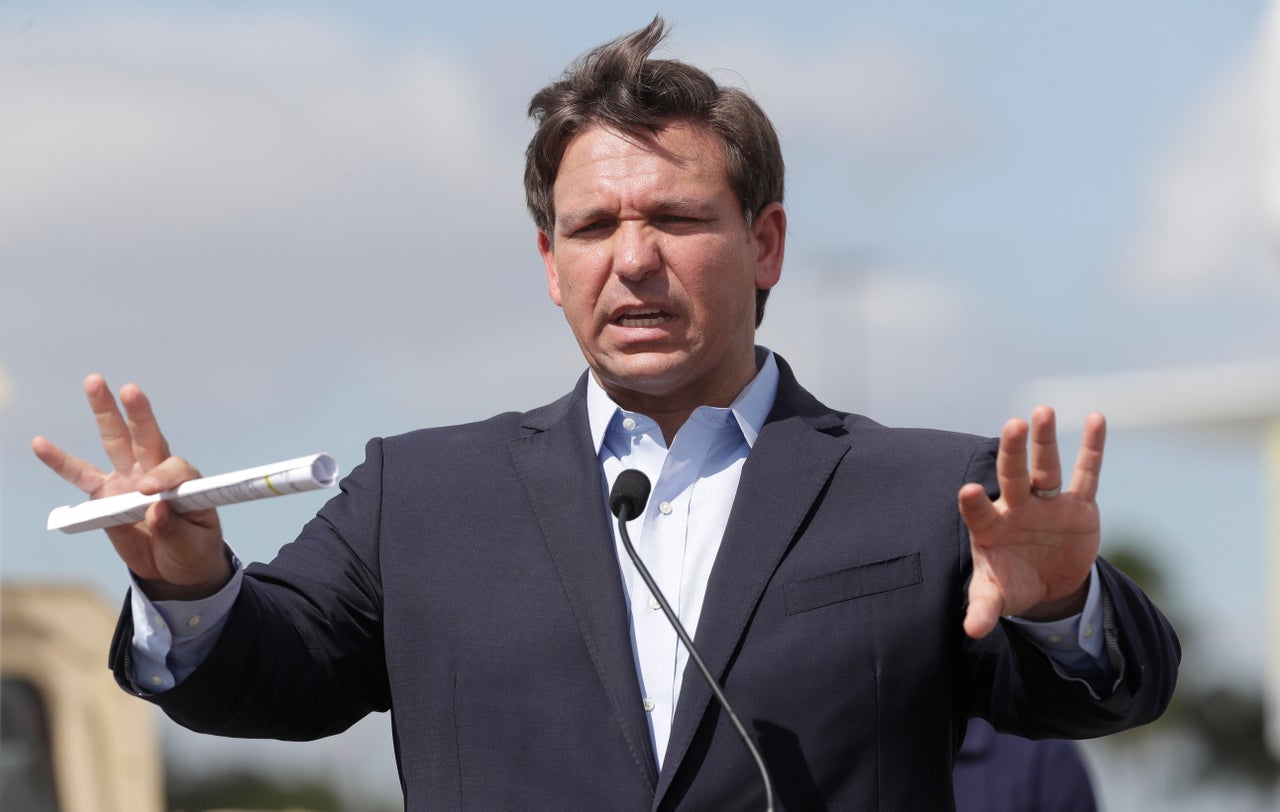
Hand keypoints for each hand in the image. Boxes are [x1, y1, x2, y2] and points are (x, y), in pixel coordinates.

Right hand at [32, 374, 229, 599]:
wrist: (177, 569)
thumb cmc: (194, 550)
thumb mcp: (193, 543)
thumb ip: (174, 526)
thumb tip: (155, 508)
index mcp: (185, 482)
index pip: (173, 469)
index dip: (162, 477)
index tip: (148, 491)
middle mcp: (155, 472)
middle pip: (147, 438)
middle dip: (138, 413)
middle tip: (130, 389)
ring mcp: (128, 480)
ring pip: (115, 443)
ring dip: (104, 413)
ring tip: (93, 382)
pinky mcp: (105, 496)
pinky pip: (80, 476)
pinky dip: (60, 461)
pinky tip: (41, 444)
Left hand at [958, 405, 1103, 638]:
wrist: (1046, 584)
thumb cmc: (1011, 584)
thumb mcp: (997, 598)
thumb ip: (984, 610)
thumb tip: (972, 632)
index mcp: (990, 527)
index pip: (979, 511)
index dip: (974, 503)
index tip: (968, 491)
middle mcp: (1017, 507)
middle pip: (1013, 476)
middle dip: (1012, 453)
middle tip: (1013, 425)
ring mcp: (1048, 503)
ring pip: (1046, 467)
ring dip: (1045, 441)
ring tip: (1042, 412)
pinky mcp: (1079, 506)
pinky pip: (1087, 473)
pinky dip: (1093, 447)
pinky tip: (1096, 418)